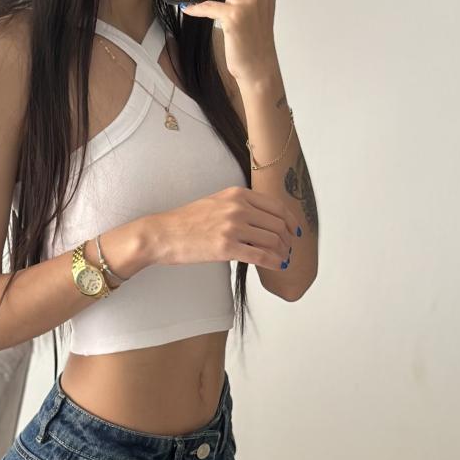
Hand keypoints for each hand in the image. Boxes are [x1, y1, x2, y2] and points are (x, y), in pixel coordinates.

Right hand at [151, 186, 298, 270]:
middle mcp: (238, 208)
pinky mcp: (226, 248)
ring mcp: (233, 227)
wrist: (164, 233)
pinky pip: (261, 256)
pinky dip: (274, 262)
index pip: (277, 206)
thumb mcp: (217, 202)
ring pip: (273, 240)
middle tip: (289, 249)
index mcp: (237, 194)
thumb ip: (241, 205)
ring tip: (282, 259)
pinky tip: (277, 266)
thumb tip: (265, 220)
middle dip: (288, 240)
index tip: (295, 231)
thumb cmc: (187, 221)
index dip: (291, 221)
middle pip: (278, 225)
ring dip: (282, 252)